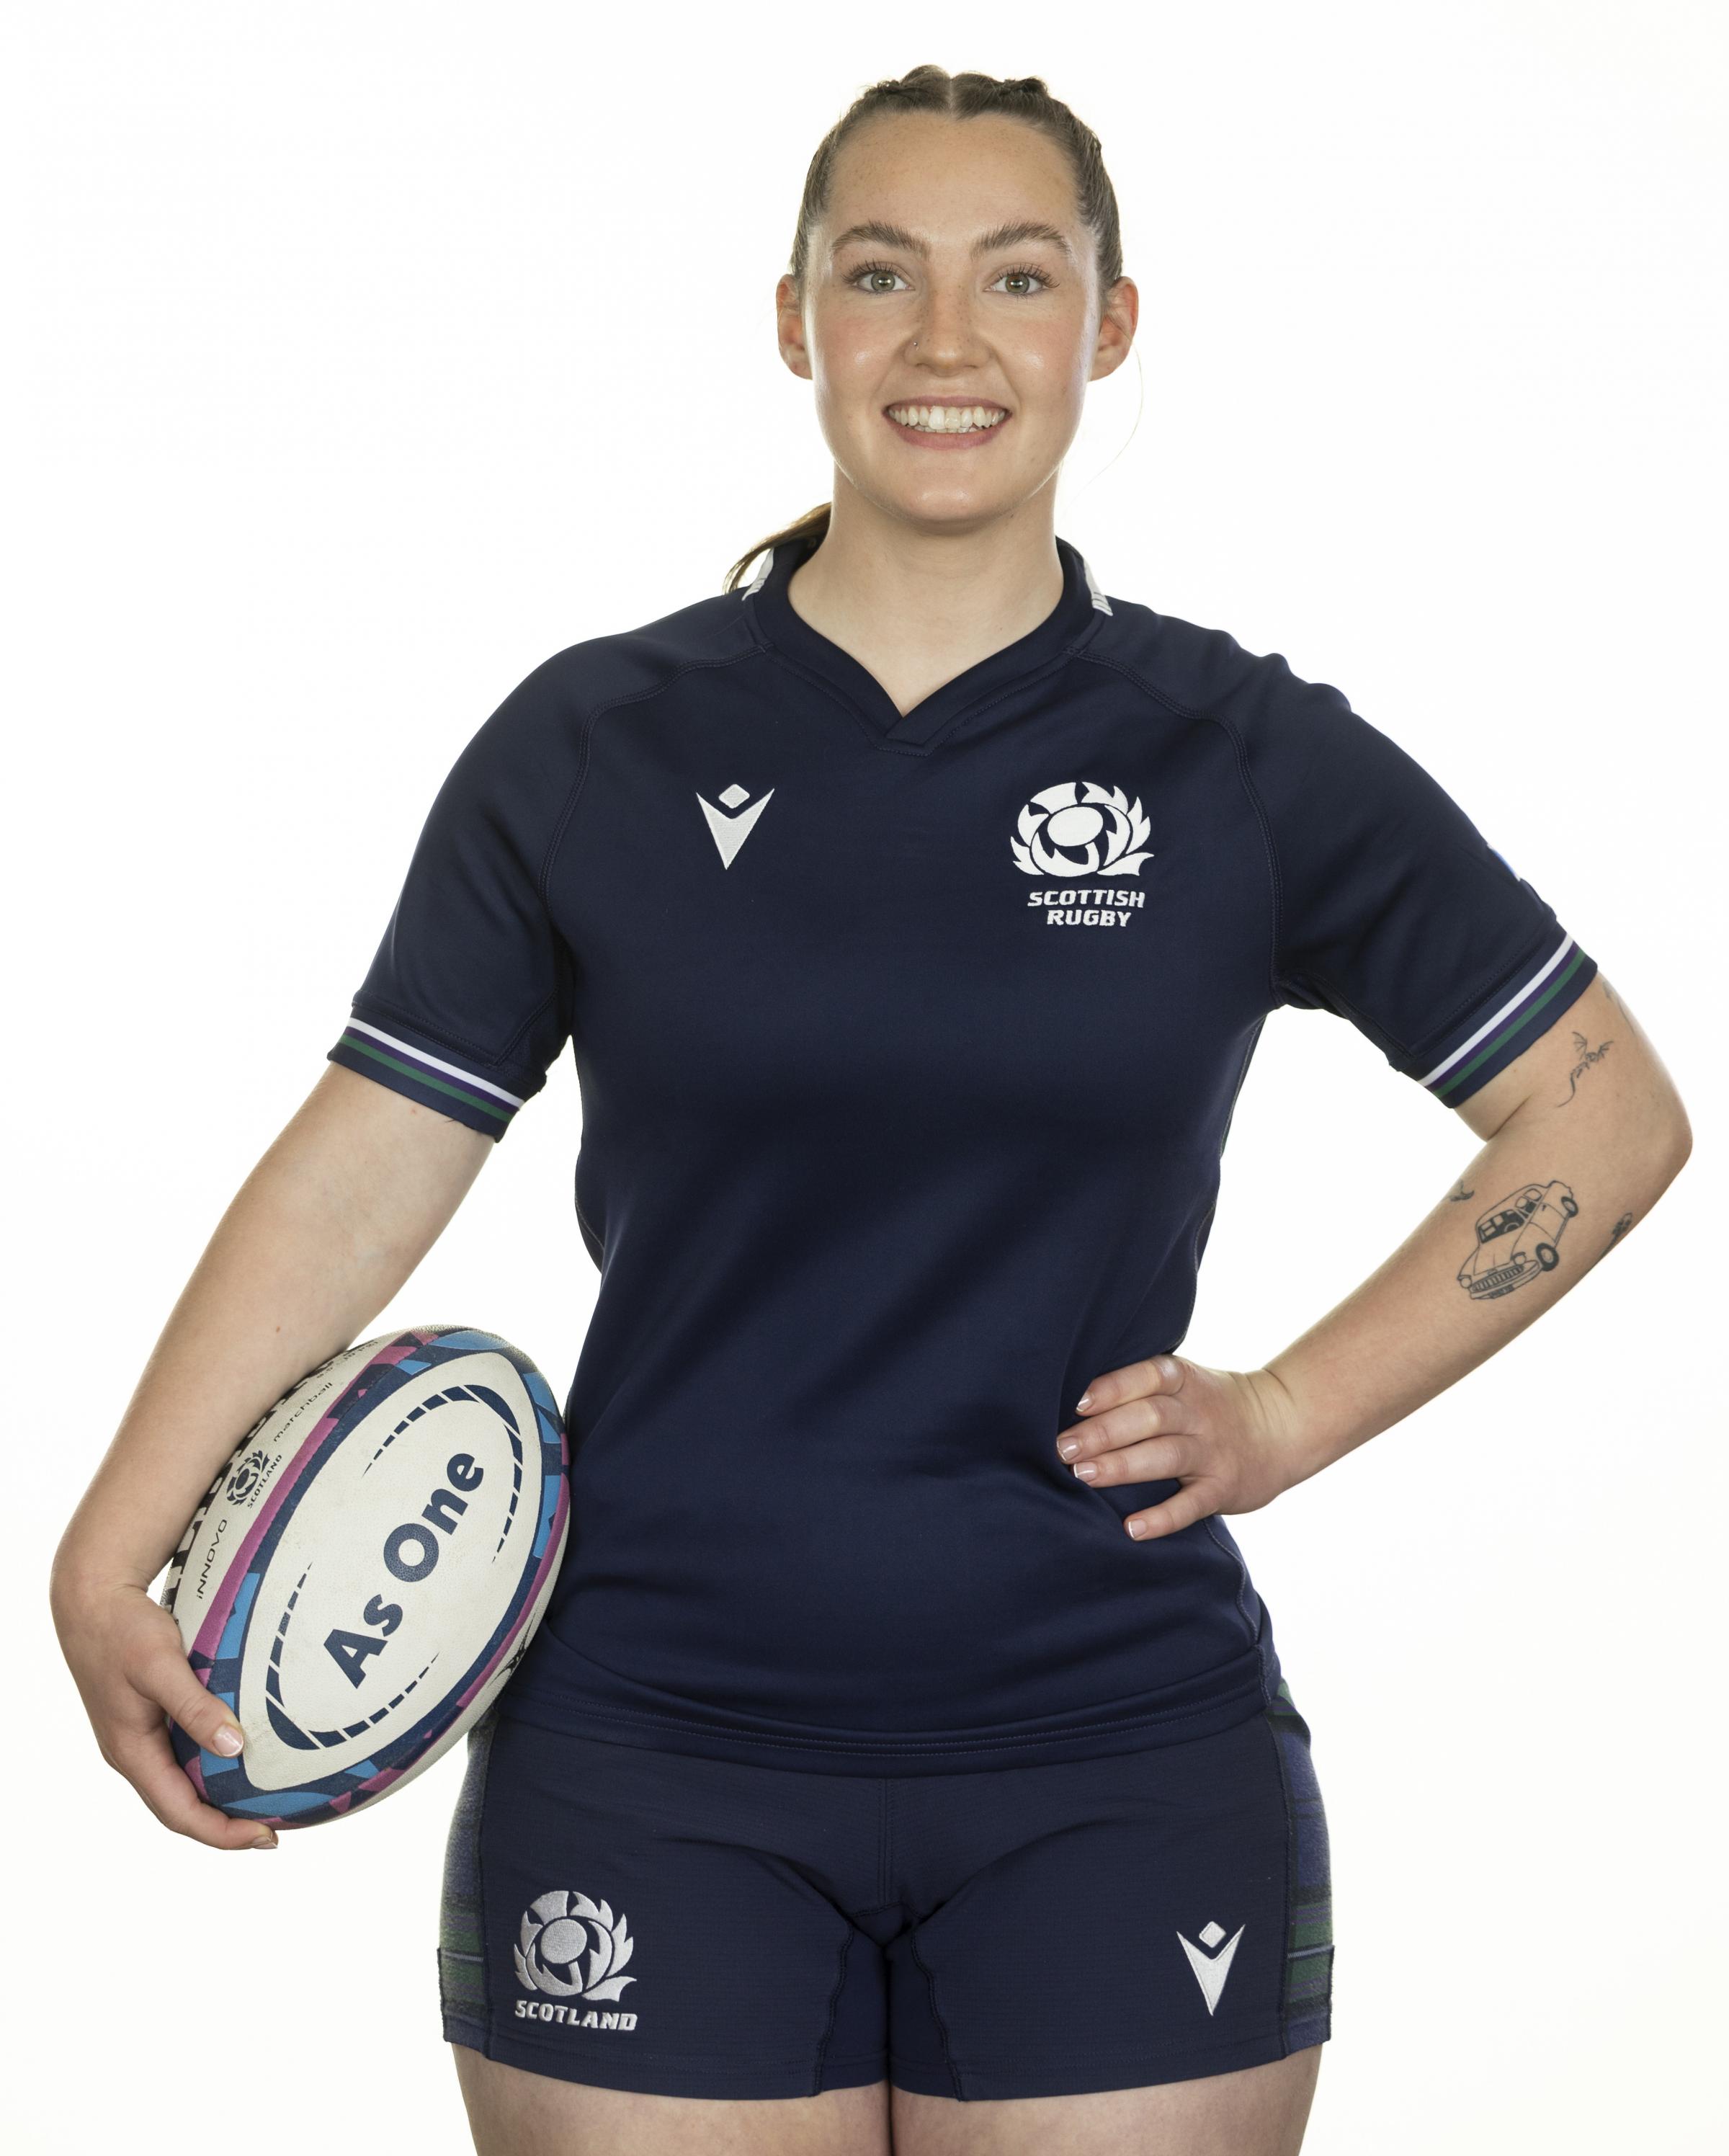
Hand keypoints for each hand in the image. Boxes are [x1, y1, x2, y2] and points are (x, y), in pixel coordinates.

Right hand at [51, 1572, 279, 1848]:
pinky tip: (242, 1754)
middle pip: (181, 1807)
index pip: (178, 1813)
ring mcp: (140, 1736)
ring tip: (264, 1800)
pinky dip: (212, 1765)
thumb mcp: (159, 1665)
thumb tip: (234, 1748)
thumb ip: (193, 1707)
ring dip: (219, 1798)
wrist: (92, 1599)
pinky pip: (183, 1755)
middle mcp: (134, 1752)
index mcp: (131, 1751)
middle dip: (224, 1825)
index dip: (221, 1833)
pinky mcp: (149, 1717)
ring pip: (182, 1783)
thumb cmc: (123, 1629)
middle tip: (273, 1828)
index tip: (265, 1837)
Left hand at [1055, 1354, 1311, 1540]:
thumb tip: (1073, 1407)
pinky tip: (1132, 1528)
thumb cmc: (1213, 1405)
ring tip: (1084, 1476)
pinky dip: (1162, 1517)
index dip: (1115, 1388)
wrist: (1285, 1426)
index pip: (1149, 1377)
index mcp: (1185, 1381)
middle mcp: (1199, 1413)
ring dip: (1123, 1466)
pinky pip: (1191, 1505)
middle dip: (1104, 1432)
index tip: (1079, 1403)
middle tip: (1064, 1449)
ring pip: (1166, 1456)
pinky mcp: (1223, 1488)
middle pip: (1150, 1417)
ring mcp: (1213, 1451)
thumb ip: (1142, 1389)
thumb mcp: (1187, 1383)